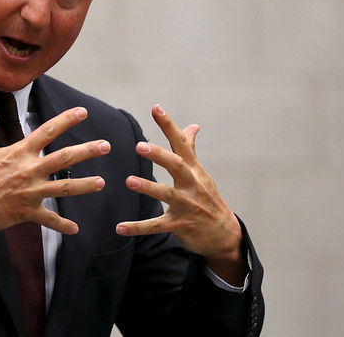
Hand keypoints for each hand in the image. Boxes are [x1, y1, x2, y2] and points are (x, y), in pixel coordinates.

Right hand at [0, 101, 108, 234]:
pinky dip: (62, 225)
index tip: (83, 112)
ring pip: (63, 188)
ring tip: (101, 183)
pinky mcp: (26, 212)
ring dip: (84, 186)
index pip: (47, 131)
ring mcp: (30, 192)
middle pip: (64, 158)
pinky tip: (75, 229)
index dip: (66, 120)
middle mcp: (28, 170)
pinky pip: (48, 220)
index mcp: (18, 152)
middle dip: (87, 151)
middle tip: (106, 146)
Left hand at [116, 105, 245, 283]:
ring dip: (148, 187)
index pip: (181, 143)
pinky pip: (156, 226)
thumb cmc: (208, 198)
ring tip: (129, 181)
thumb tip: (193, 125)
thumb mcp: (201, 173)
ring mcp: (186, 205)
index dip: (169, 126)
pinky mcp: (179, 225)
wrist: (224, 235)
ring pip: (166, 194)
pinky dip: (138, 227)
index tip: (156, 108)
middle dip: (159, 155)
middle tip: (139, 145)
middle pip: (176, 165)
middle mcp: (191, 184)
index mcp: (194, 170)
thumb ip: (191, 149)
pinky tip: (120, 227)